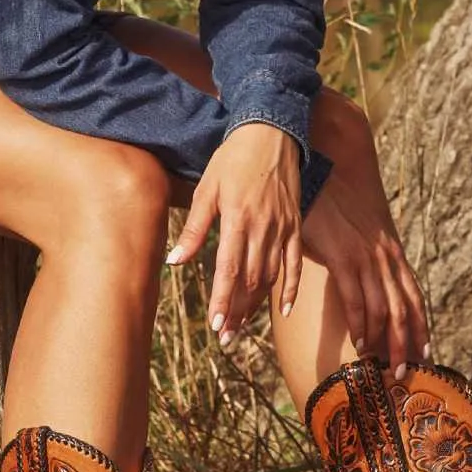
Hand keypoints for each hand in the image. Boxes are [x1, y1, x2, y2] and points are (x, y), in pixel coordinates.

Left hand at [166, 122, 302, 346]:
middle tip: (227, 339)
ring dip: (257, 306)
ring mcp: (283, 228)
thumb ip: (194, 228)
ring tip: (243, 329)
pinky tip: (282, 309)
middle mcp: (263, 229)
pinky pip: (296, 262)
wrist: (271, 132)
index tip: (217, 326)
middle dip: (238, 312)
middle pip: (250, 281)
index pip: (229, 271)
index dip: (224, 301)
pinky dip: (291, 287)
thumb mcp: (206, 189)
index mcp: (238, 220)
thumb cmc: (232, 159)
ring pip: (270, 276)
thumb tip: (175, 261)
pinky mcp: (295, 225)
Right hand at [300, 173, 430, 375]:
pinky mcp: (342, 256)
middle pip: (403, 310)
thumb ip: (366, 257)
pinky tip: (359, 343)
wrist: (332, 167)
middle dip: (407, 344)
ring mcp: (366, 258)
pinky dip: (359, 325)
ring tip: (382, 366)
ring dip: (384, 342)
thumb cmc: (341, 201)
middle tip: (406, 373)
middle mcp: (386, 258)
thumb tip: (364, 280)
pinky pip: (355, 299)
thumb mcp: (362, 232)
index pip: (414, 297)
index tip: (426, 353)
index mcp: (393, 253)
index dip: (422, 327)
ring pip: (383, 310)